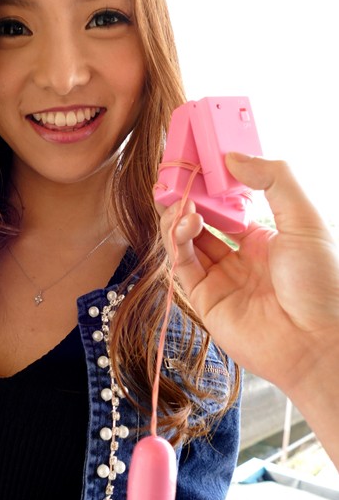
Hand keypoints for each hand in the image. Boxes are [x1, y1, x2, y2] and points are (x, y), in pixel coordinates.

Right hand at [156, 154, 338, 394]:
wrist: (318, 342)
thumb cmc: (323, 283)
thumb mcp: (305, 219)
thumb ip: (274, 179)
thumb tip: (234, 156)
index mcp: (266, 240)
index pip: (229, 206)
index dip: (212, 186)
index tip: (199, 163)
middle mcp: (241, 259)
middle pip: (203, 223)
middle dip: (187, 200)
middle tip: (176, 177)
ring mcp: (222, 280)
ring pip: (187, 243)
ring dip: (179, 218)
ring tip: (182, 201)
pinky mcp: (205, 301)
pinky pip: (183, 266)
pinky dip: (177, 241)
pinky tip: (185, 222)